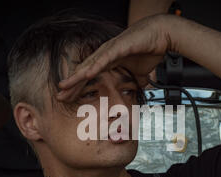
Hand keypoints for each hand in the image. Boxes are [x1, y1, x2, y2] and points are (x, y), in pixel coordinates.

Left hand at [56, 15, 173, 101]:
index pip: (89, 76)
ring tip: (64, 86)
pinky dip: (94, 67)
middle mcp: (105, 55)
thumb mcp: (140, 73)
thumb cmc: (150, 49)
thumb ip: (134, 81)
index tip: (68, 98)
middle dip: (71, 85)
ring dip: (76, 77)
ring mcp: (110, 50)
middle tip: (59, 96)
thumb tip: (137, 90)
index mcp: (108, 61)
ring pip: (89, 65)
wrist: (162, 34)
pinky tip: (85, 75)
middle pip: (84, 72)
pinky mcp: (118, 47)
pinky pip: (104, 59)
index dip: (78, 88)